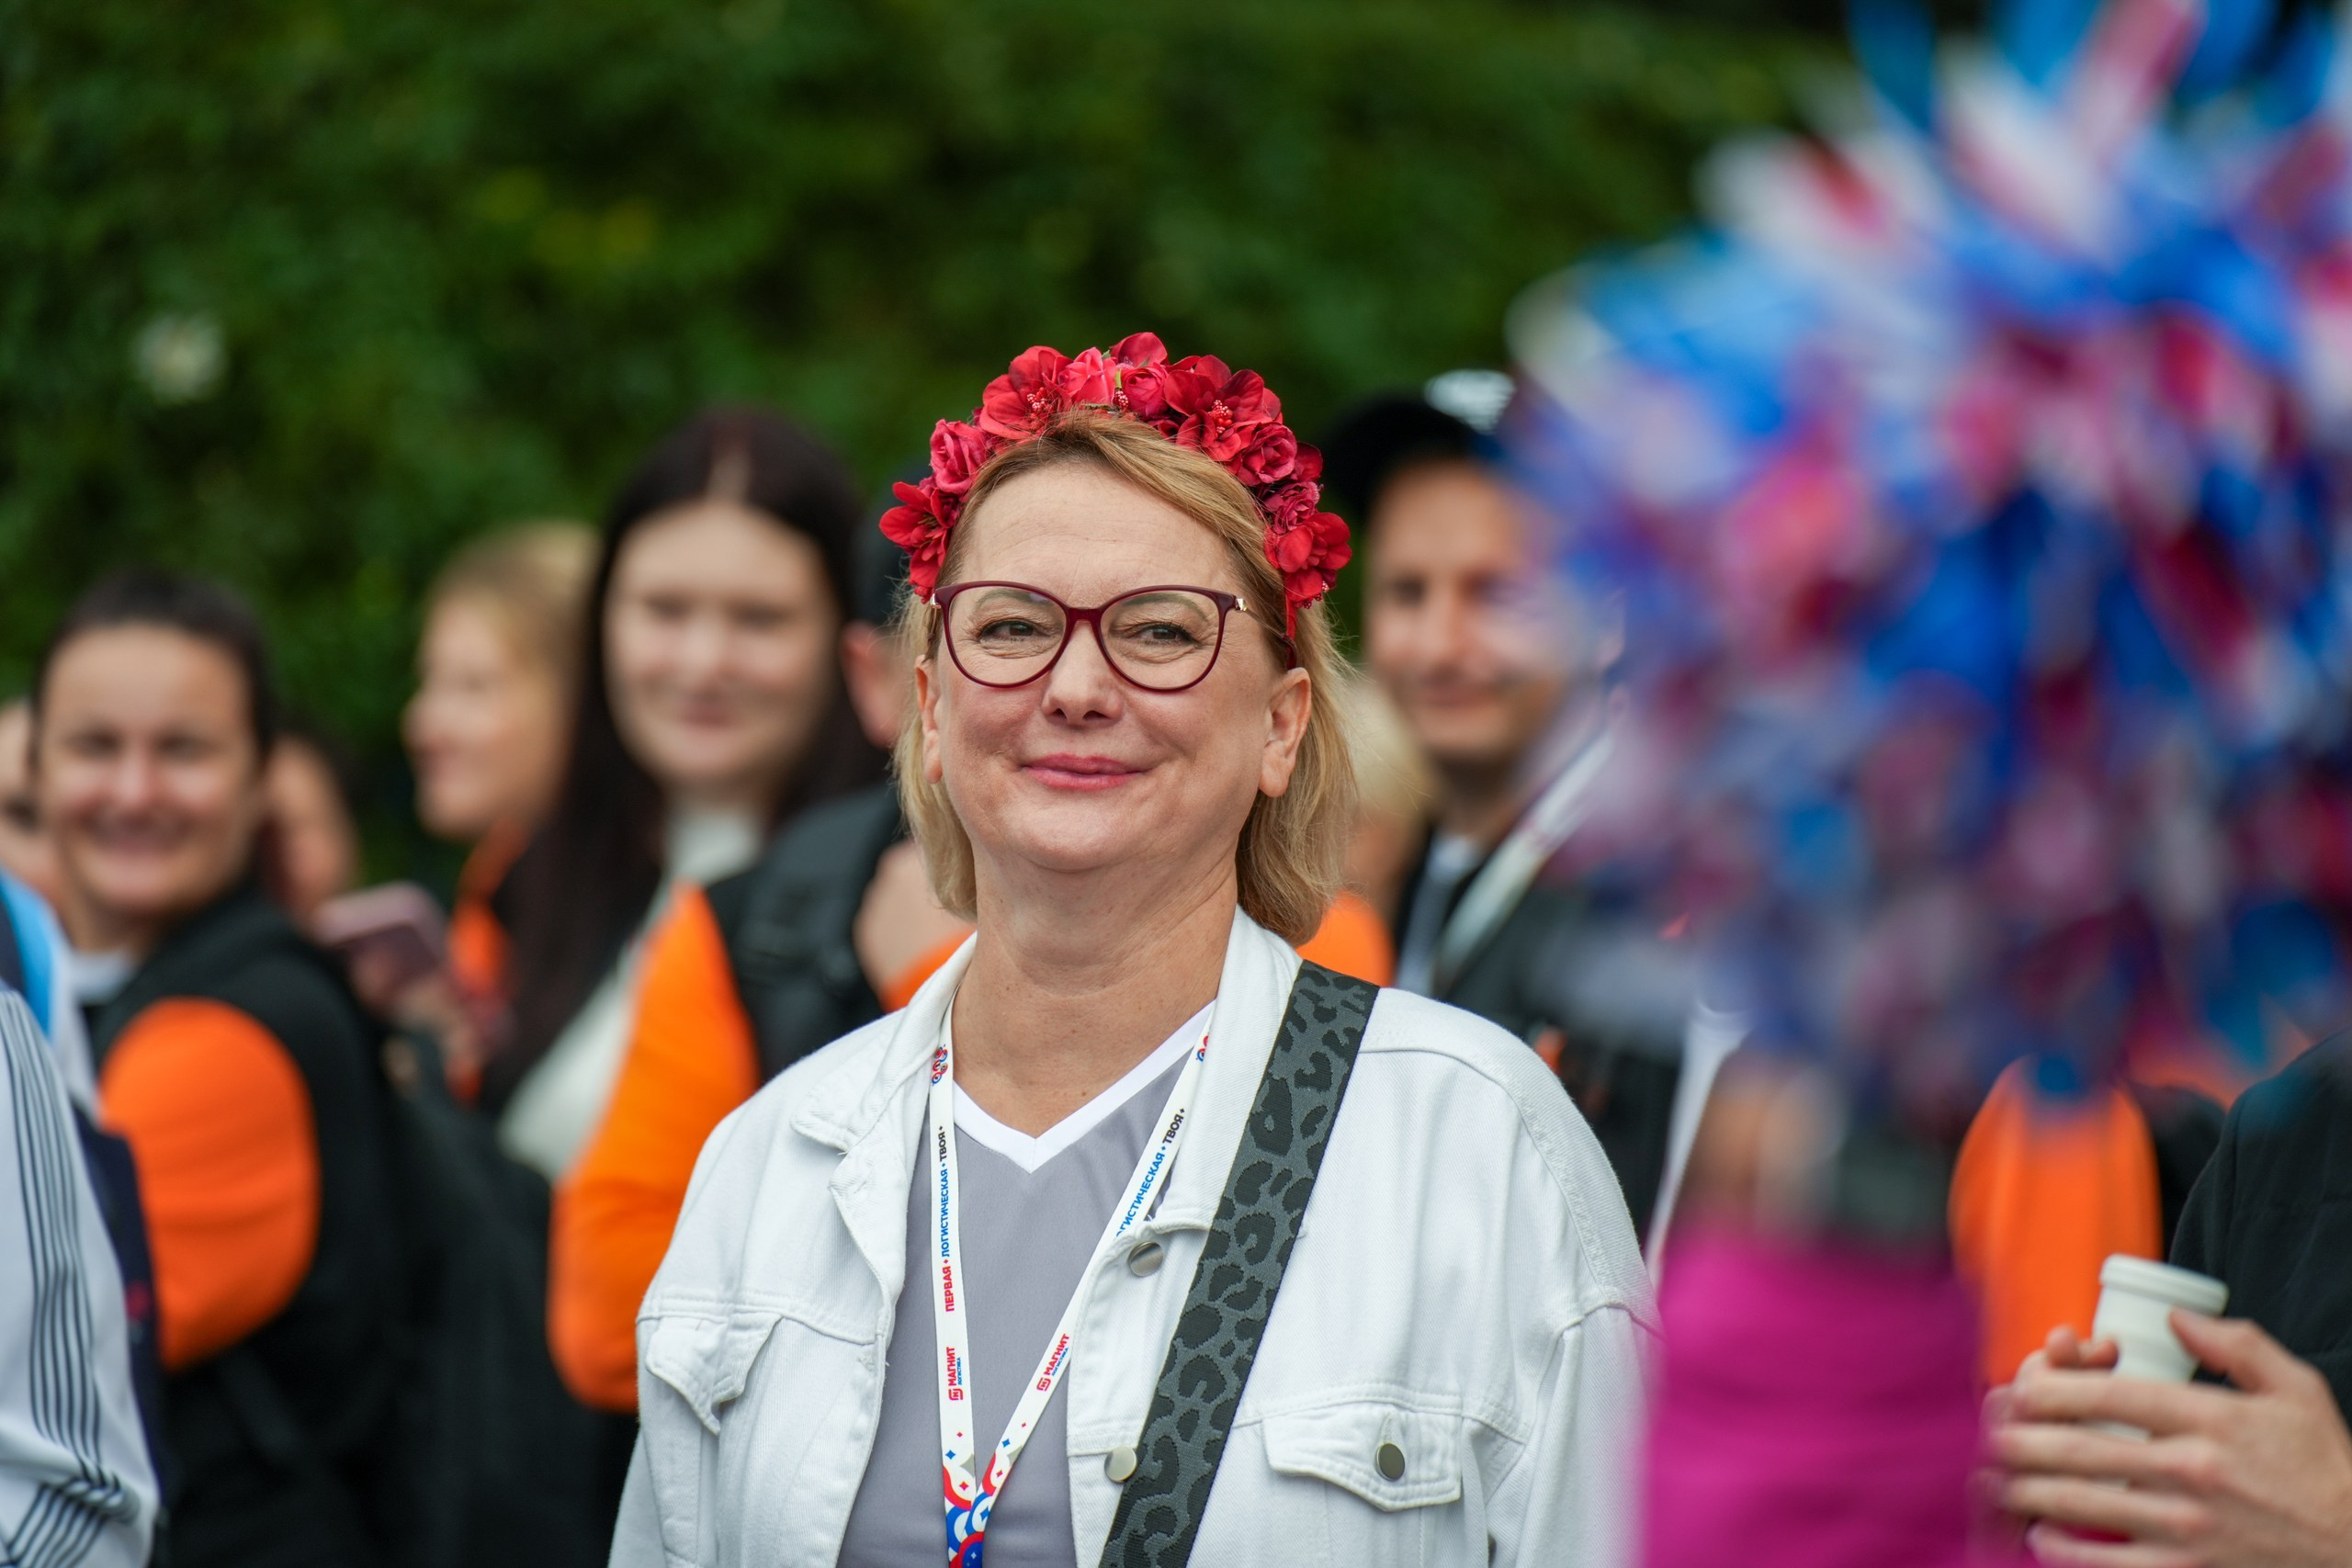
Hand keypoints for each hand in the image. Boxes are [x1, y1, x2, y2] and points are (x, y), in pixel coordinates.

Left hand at [1988, 1311, 2351, 1566]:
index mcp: (2210, 1421)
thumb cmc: (2326, 1469)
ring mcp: (2187, 1527)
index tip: (2020, 1385)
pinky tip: (2041, 1534)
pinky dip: (2065, 1549)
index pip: (2110, 1396)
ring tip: (1993, 1477)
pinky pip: (2108, 1563)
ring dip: (2026, 1489)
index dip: (2052, 1388)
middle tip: (1986, 1431)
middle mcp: (2191, 1471)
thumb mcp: (2296, 1390)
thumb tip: (2175, 1319)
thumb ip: (2235, 1345)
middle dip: (2020, 1438)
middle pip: (2081, 1448)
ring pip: (2083, 1503)